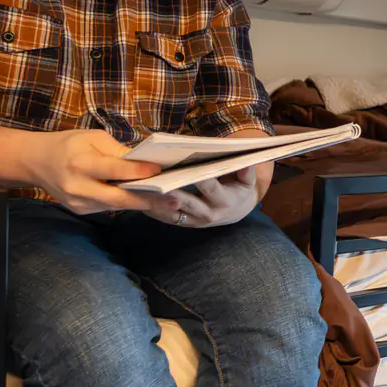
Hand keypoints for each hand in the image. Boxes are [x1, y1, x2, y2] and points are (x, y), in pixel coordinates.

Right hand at [17, 128, 161, 213]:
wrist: (37, 162)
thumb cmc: (69, 144)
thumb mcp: (93, 138)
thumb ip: (118, 151)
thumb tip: (146, 163)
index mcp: (80, 163)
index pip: (114, 170)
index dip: (137, 172)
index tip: (160, 171)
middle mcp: (78, 186)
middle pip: (119, 198)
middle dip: (149, 200)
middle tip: (175, 201)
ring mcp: (78, 203)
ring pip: (116, 206)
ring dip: (142, 204)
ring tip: (168, 202)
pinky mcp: (80, 211)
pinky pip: (109, 207)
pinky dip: (127, 203)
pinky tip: (145, 200)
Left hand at [141, 166, 259, 228]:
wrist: (237, 212)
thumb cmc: (240, 190)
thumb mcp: (248, 181)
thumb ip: (246, 172)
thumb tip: (247, 162)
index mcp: (224, 201)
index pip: (210, 188)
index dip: (200, 179)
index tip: (187, 168)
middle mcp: (208, 214)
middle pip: (186, 203)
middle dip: (171, 193)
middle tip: (155, 182)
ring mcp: (194, 221)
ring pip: (172, 213)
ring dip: (156, 203)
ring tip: (140, 191)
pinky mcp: (185, 223)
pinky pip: (166, 218)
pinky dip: (152, 210)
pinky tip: (138, 200)